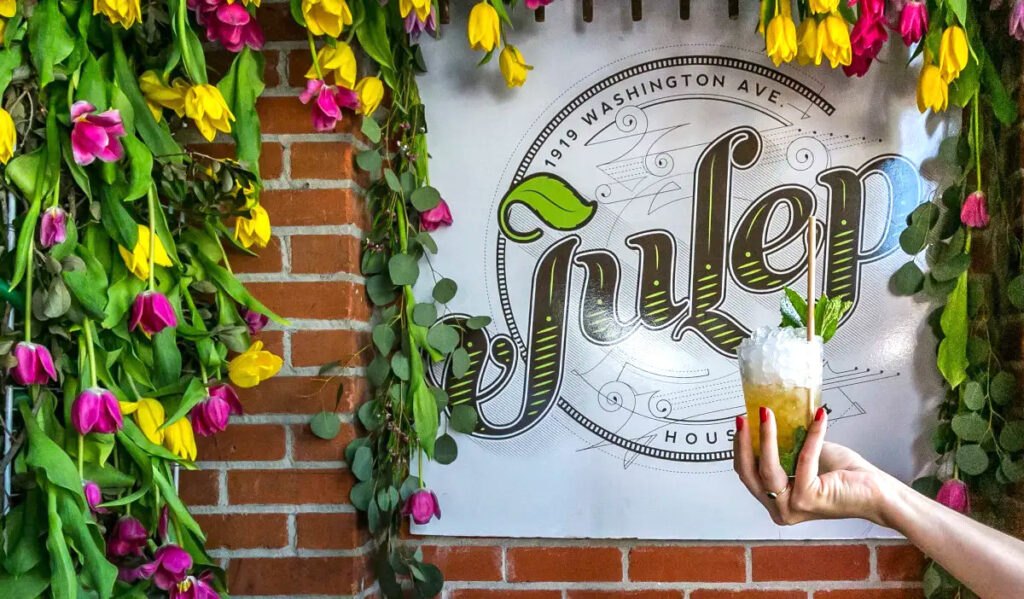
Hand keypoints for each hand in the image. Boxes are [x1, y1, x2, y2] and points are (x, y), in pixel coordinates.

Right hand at [733, 407, 894, 525]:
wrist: (876, 494)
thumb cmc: (846, 478)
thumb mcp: (807, 457)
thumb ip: (787, 446)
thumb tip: (770, 419)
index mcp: (777, 502)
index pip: (748, 475)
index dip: (740, 449)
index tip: (741, 425)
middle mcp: (780, 509)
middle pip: (749, 474)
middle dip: (742, 443)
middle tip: (743, 418)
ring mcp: (792, 506)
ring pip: (768, 468)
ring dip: (766, 436)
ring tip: (766, 413)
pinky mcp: (808, 498)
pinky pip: (803, 459)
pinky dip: (811, 435)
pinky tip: (817, 418)